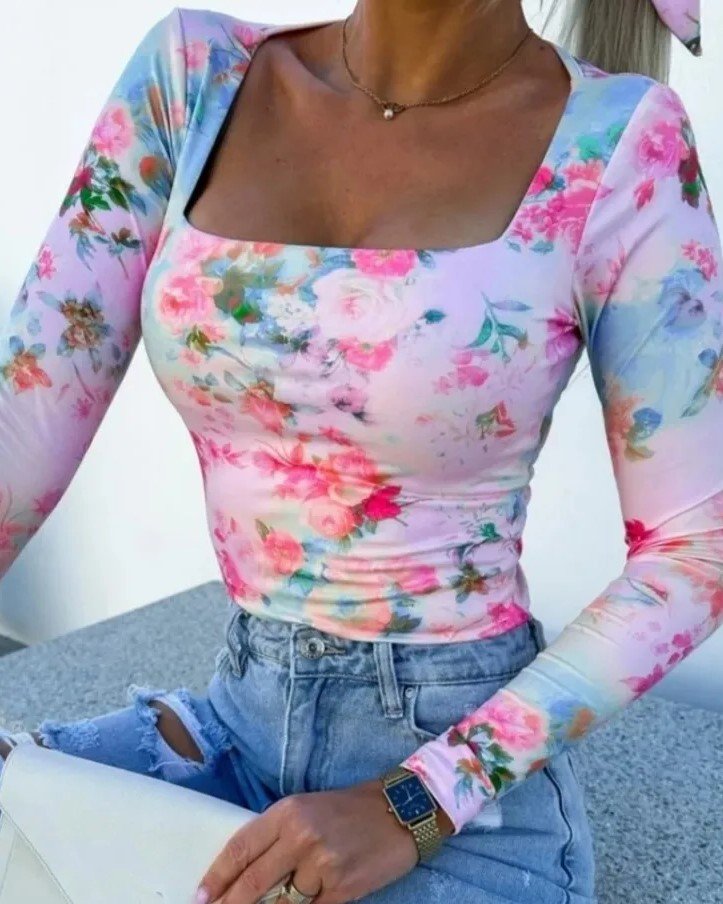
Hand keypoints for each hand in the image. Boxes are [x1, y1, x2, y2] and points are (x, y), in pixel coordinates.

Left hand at [194, 776, 454, 902]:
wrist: (399, 811)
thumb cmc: (350, 809)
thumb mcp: (308, 809)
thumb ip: (278, 835)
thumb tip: (246, 871)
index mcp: (289, 812)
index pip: (241, 848)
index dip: (217, 876)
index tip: (201, 896)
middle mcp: (301, 837)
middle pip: (253, 882)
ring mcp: (322, 865)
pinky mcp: (342, 889)